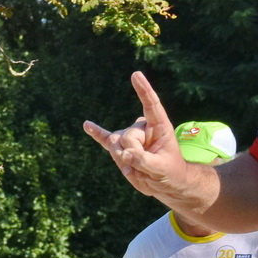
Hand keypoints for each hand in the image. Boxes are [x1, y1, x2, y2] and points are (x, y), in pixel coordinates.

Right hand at [82, 72, 196, 202]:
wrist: (164, 183)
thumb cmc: (169, 172)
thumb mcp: (162, 169)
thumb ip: (144, 160)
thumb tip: (124, 155)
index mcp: (159, 126)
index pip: (151, 105)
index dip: (143, 90)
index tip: (135, 75)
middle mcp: (142, 128)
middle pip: (128, 136)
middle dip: (134, 155)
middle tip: (148, 168)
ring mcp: (130, 137)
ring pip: (116, 144)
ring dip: (123, 161)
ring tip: (138, 169)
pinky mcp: (120, 147)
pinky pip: (106, 139)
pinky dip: (97, 133)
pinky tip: (87, 125)